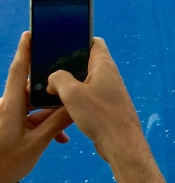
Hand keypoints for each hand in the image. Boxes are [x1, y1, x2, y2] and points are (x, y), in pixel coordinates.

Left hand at [0, 32, 73, 182]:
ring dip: (50, 114)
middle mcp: (7, 106)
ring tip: (65, 126)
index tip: (30, 33)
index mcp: (10, 106)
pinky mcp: (10, 125)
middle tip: (68, 84)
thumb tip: (75, 106)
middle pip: (31, 88)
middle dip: (51, 89)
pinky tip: (58, 138)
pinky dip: (43, 124)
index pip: (17, 71)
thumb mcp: (37, 143)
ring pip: (33, 105)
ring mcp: (8, 116)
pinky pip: (30, 117)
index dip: (24, 51)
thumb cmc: (7, 163)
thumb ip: (57, 122)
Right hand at [47, 37, 142, 163]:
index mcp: (104, 65)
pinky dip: (74, 97)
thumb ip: (59, 79)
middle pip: (86, 62)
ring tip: (49, 88)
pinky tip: (60, 105)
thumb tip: (53, 79)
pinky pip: (87, 96)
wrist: (120, 142)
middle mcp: (108, 75)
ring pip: (84, 81)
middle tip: (47, 69)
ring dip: (69, 84)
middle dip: (67, 64)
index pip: (94, 42)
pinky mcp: (105, 106)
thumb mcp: (72, 93)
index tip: (60, 43)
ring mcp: (108, 91)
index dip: (79, 39)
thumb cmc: (99, 115)